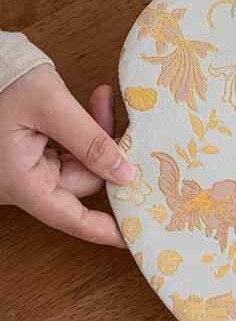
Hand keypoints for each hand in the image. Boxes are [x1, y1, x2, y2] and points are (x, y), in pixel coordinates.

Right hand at [0, 65, 135, 246]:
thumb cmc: (4, 82)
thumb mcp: (52, 107)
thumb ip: (91, 141)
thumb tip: (126, 174)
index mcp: (21, 182)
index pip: (71, 218)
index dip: (106, 230)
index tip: (137, 238)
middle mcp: (23, 181)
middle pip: (84, 180)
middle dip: (107, 150)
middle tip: (119, 117)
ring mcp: (27, 167)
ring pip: (82, 161)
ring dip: (98, 134)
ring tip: (101, 99)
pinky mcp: (32, 152)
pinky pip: (71, 148)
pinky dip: (86, 130)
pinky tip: (95, 103)